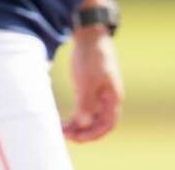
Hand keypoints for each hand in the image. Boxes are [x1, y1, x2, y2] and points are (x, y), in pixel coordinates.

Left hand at [63, 26, 123, 141]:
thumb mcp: (88, 81)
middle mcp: (107, 100)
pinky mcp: (87, 90)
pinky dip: (75, 117)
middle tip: (66, 136)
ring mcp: (97, 95)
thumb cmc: (92, 57)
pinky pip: (83, 109)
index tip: (78, 138)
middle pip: (98, 123)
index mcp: (113, 98)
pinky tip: (64, 121)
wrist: (89, 37)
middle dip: (84, 132)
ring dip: (78, 126)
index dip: (95, 134)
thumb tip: (83, 123)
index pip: (108, 124)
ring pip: (89, 117)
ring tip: (62, 130)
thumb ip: (86, 103)